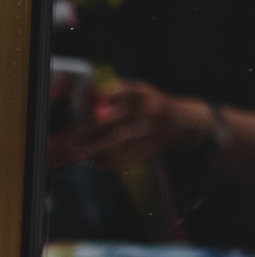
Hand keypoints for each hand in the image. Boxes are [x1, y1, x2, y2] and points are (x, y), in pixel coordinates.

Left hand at [64, 79, 208, 167]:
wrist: (186, 121)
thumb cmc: (154, 105)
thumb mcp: (140, 92)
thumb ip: (116, 92)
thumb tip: (89, 97)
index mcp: (142, 92)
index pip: (116, 92)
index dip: (97, 100)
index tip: (80, 111)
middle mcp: (148, 108)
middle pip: (113, 118)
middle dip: (88, 128)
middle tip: (71, 138)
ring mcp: (153, 129)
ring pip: (119, 140)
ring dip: (97, 148)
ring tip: (80, 154)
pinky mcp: (156, 146)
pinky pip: (130, 156)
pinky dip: (113, 161)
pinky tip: (99, 164)